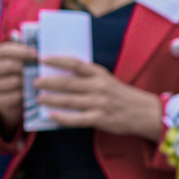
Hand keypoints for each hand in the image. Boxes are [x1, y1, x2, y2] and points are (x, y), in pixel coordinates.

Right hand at [0, 41, 34, 132]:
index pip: (4, 50)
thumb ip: (25, 53)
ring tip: (37, 80)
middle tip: (39, 69)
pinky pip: (15, 96)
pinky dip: (26, 94)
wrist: (9, 98)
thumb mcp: (18, 61)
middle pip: (9, 65)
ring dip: (28, 81)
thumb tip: (40, 49)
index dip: (21, 51)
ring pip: (13, 81)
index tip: (36, 54)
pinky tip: (31, 92)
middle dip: (27, 67)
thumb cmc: (16, 73)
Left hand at [36, 57, 163, 139]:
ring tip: (38, 99)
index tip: (42, 59)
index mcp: (100, 74)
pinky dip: (62, 118)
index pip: (76, 64)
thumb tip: (60, 77)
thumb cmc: (122, 96)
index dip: (58, 60)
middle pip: (68, 83)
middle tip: (34, 82)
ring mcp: (100, 103)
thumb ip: (88, 78)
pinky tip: (51, 116)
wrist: (145, 112)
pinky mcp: (101, 119)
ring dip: (51, 99)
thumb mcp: (108, 81)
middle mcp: (100, 87)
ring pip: (70, 101)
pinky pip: (77, 119)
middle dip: (48, 82)